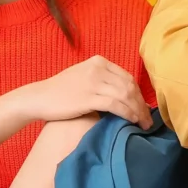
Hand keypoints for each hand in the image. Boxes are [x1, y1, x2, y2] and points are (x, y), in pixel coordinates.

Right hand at [24, 56, 152, 127]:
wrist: (39, 98)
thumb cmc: (60, 91)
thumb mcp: (82, 77)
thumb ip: (101, 80)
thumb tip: (123, 94)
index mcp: (98, 62)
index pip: (127, 77)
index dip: (139, 94)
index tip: (143, 108)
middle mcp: (98, 69)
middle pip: (129, 86)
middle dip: (141, 104)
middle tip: (148, 120)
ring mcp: (93, 82)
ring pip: (125, 95)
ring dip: (138, 111)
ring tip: (143, 124)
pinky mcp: (88, 97)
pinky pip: (116, 105)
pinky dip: (127, 113)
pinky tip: (132, 121)